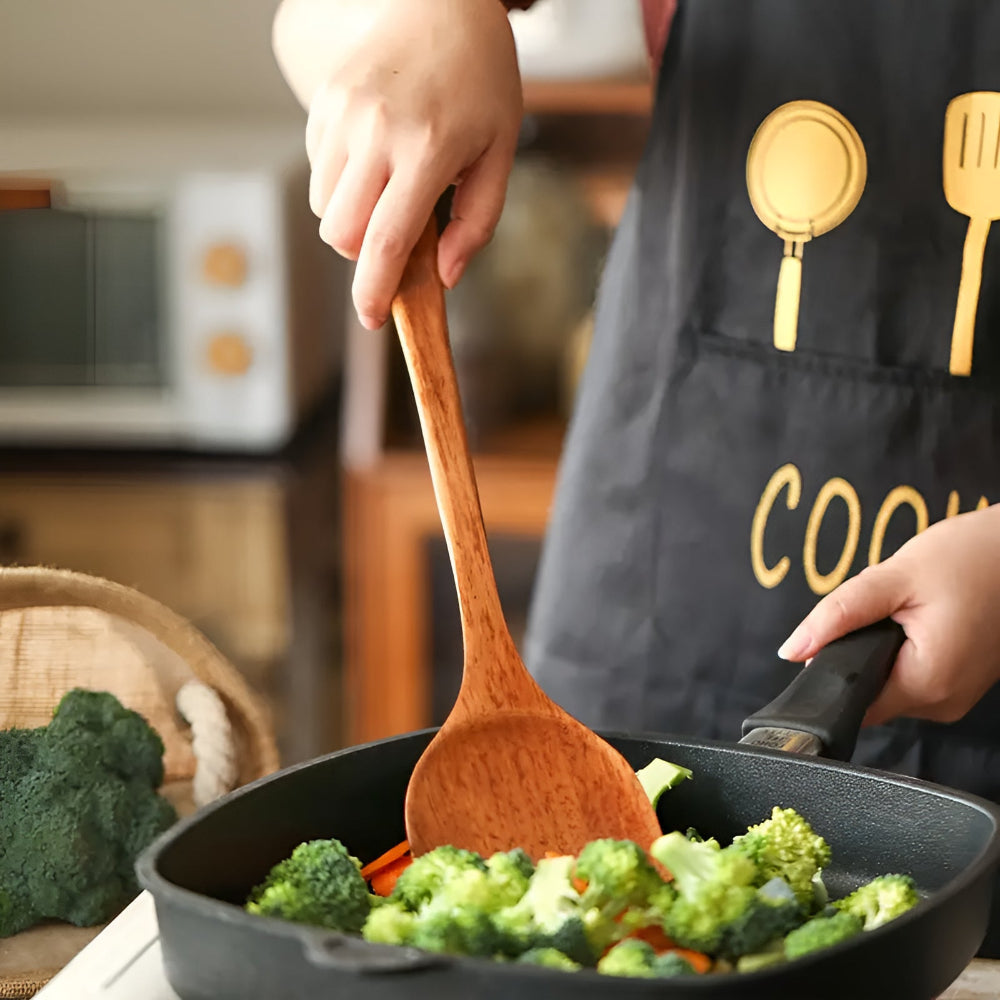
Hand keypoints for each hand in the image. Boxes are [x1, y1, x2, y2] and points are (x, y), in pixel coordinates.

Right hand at [273, 0, 522, 328]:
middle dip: (364, 254)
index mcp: (427, 150)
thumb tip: (443, 276)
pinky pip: (317, 170)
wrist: (444, 3)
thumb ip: (477, 223)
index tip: (371, 318)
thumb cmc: (482, 82)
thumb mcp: (500, 154)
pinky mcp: (324, 101)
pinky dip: (340, 184)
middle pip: (341, 233)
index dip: (374, 291)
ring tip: (388, 190)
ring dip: (350, 219)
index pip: (387, 242)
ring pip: (323, 206)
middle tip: (396, 236)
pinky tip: (373, 158)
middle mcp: (376, 132)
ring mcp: (343, 114)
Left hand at [777, 504, 999, 726]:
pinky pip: (913, 674)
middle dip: (859, 651)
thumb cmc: (970, 558)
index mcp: (927, 684)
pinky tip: (921, 619)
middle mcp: (944, 702)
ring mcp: (955, 695)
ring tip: (907, 611)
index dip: (829, 674)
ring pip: (889, 681)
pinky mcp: (961, 682)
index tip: (830, 640)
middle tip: (882, 611)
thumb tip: (792, 649)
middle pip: (869, 691)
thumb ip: (837, 616)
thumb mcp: (892, 578)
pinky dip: (905, 648)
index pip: (853, 704)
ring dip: (882, 649)